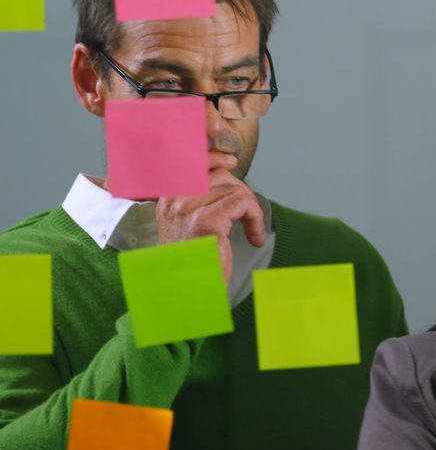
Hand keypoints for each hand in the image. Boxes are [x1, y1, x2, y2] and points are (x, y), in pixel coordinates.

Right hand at [156, 151, 264, 281]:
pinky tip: (255, 237)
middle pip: (217, 174)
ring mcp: (187, 210)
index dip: (213, 156)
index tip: (232, 162)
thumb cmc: (198, 261)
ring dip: (251, 209)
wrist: (192, 293)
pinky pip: (242, 203)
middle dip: (240, 189)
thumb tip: (225, 168)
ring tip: (252, 229)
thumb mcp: (193, 225)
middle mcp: (173, 202)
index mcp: (167, 199)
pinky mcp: (207, 222)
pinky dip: (256, 218)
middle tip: (248, 213)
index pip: (190, 162)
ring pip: (234, 189)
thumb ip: (202, 198)